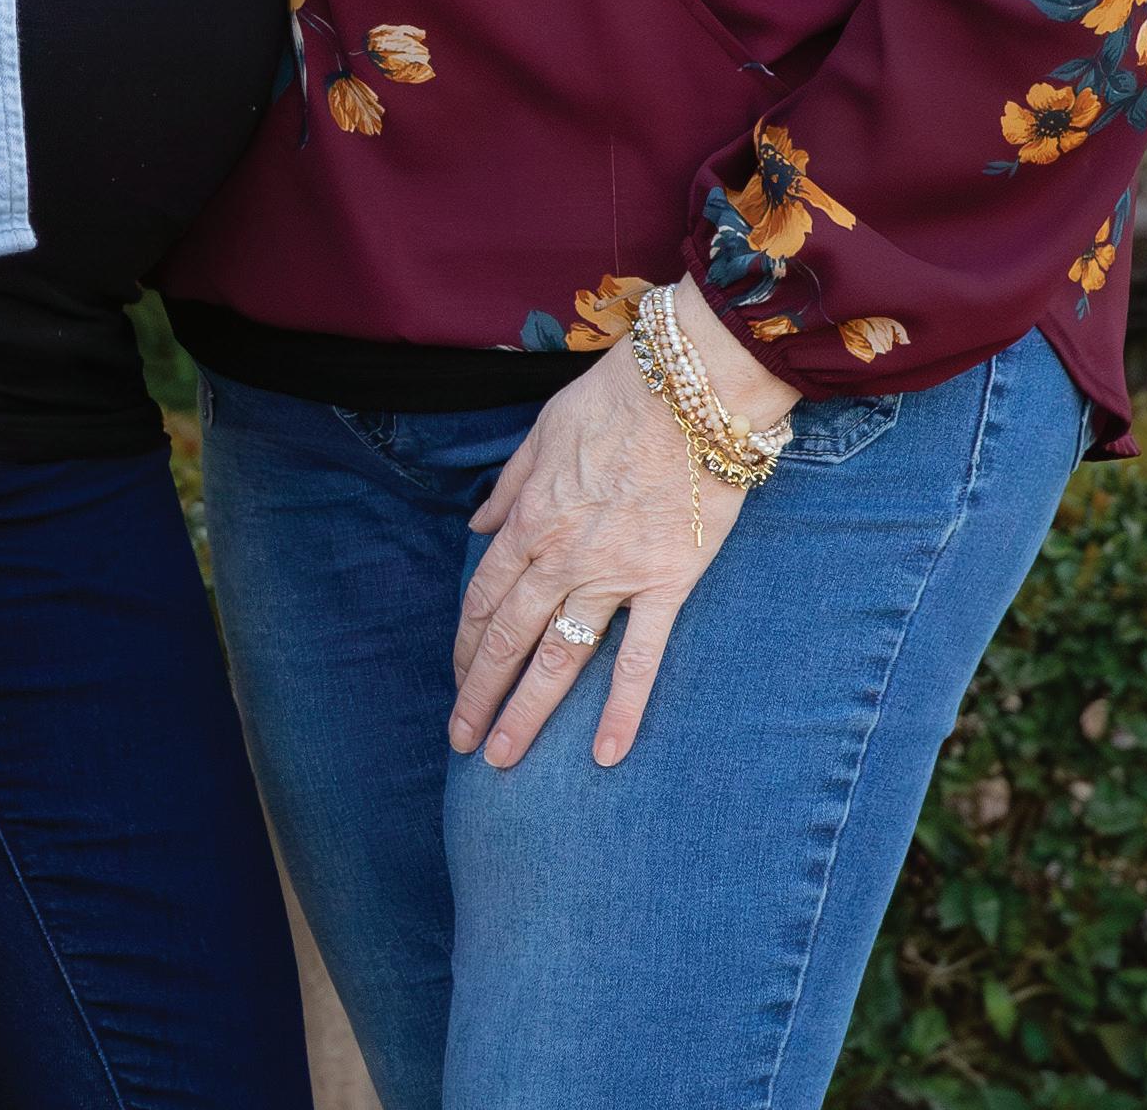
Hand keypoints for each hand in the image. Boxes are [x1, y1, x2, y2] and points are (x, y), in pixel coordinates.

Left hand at [447, 281, 795, 770]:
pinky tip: (604, 754)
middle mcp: (562, 554)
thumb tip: (476, 524)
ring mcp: (614, 574)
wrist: (690, 386)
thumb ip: (509, 484)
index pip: (485, 597)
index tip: (456, 681)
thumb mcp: (542, 428)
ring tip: (501, 759)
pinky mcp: (667, 583)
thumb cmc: (616, 395)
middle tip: (462, 742)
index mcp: (530, 517)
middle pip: (509, 637)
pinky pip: (641, 656)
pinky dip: (622, 707)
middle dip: (480, 693)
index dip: (466, 645)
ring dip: (527, 711)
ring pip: (560, 656)